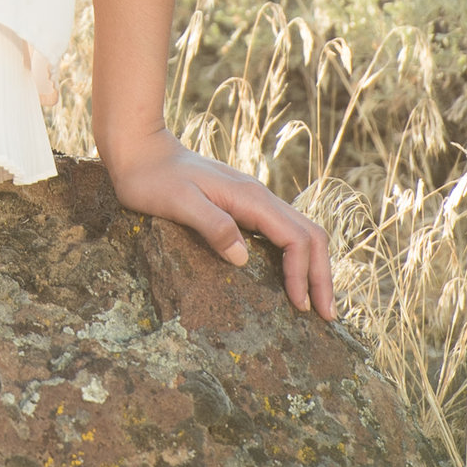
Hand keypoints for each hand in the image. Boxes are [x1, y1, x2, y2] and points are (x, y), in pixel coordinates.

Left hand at [105, 139, 335, 319]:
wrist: (140, 150)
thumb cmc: (153, 178)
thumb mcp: (178, 202)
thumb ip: (212, 225)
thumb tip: (243, 258)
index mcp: (251, 199)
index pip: (296, 239)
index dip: (303, 274)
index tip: (299, 307)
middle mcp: (260, 198)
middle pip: (310, 236)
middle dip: (322, 276)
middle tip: (327, 316)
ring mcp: (253, 201)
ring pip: (301, 233)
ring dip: (313, 267)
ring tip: (316, 301)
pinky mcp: (242, 207)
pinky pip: (282, 233)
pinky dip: (296, 258)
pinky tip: (290, 277)